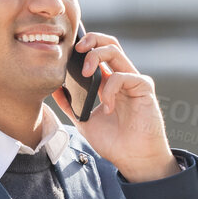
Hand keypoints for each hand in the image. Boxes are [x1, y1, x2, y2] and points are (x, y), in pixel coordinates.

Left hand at [55, 31, 181, 181]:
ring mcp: (134, 80)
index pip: (98, 52)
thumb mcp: (84, 121)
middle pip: (108, 43)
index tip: (67, 51)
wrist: (133, 159)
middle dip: (90, 39)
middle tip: (76, 49)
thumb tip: (53, 89)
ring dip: (95, 56)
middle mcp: (122, 77)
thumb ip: (70, 105)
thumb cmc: (114, 143)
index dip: (84, 45)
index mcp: (109, 82)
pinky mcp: (144, 87)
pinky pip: (122, 76)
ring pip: (114, 50)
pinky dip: (109, 89)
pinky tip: (108, 108)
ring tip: (84, 73)